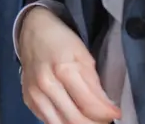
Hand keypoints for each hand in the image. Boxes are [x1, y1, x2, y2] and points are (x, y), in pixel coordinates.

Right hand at [19, 7, 120, 123]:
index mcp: (63, 70)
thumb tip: (107, 109)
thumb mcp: (84, 55)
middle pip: (76, 121)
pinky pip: (49, 121)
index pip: (90, 106)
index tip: (116, 113)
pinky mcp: (28, 100)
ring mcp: (34, 94)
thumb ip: (94, 84)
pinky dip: (64, 121)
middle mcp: (45, 85)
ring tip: (89, 117)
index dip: (108, 114)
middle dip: (96, 123)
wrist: (33, 29)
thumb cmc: (61, 40)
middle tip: (104, 118)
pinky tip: (71, 111)